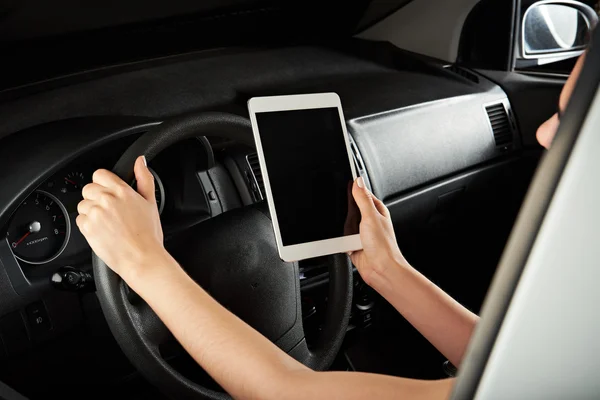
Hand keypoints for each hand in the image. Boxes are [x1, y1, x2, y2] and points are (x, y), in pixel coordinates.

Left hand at [76, 156, 165, 280]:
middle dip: (96, 198)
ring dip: (91, 212)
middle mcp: (106, 199)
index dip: (103, 183)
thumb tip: (140, 161)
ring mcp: (95, 213)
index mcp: (122, 191)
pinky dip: (88, 225)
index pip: (100, 174)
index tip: (108, 192)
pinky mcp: (87, 227)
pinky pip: (80, 220)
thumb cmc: (148, 234)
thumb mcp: (151, 203)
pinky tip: (102, 231)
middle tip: (110, 211)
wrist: (141, 258)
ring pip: (83, 204)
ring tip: (107, 224)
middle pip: (89, 189)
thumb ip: (144, 178)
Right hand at [349, 177, 408, 288]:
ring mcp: (361, 233)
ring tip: (351, 235)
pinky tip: (347, 243)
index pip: (362, 193)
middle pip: (350, 209)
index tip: (344, 187)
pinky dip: (342, 240)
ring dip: (345, 229)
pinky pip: (342, 238)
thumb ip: (363, 198)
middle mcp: (370, 221)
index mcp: (377, 210)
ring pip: (345, 224)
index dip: (353, 189)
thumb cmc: (383, 247)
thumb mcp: (370, 217)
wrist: (381, 270)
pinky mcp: (354, 244)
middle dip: (346, 214)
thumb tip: (358, 181)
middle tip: (351, 220)